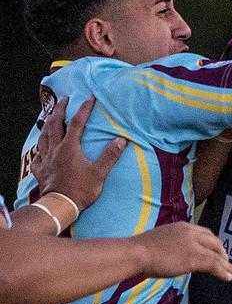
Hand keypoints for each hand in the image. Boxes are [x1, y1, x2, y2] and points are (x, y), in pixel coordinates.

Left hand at [32, 96, 126, 210]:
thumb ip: (110, 156)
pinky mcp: (40, 170)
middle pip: (55, 124)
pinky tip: (41, 147)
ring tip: (50, 116)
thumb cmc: (80, 190)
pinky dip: (39, 147)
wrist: (60, 205)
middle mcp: (55, 149)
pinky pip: (37, 154)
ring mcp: (46, 159)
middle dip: (60, 109)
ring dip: (47, 123)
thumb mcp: (99, 173)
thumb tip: (122, 140)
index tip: (90, 98)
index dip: (84, 109)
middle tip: (64, 99)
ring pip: (44, 136)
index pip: (77, 122)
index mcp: (70, 147)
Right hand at [137, 222, 231, 281]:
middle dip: (223, 254)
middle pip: (214, 242)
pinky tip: (229, 277)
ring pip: (217, 255)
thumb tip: (169, 256)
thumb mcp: (157, 243)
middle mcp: (190, 233)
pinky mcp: (193, 258)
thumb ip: (169, 246)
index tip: (218, 252)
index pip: (204, 233)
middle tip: (228, 264)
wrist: (135, 252)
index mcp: (182, 227)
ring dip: (229, 266)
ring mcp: (193, 245)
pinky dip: (223, 271)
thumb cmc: (138, 251)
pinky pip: (214, 265)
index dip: (214, 244)